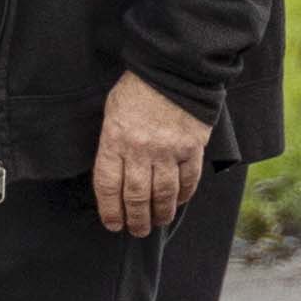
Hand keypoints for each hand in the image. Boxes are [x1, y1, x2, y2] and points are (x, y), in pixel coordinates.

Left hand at [91, 72, 210, 238]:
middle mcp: (140, 149)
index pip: (108, 186)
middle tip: (137, 230)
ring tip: (158, 222)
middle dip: (136, 219)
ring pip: (163, 194)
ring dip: (160, 213)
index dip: (110, 211)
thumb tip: (115, 178)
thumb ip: (112, 145)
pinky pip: (188, 180)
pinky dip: (184, 195)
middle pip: (136, 197)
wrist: (173, 69)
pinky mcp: (192, 148)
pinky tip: (179, 201)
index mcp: (115, 140)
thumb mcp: (112, 113)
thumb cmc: (137, 90)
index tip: (113, 224)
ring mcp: (168, 150)